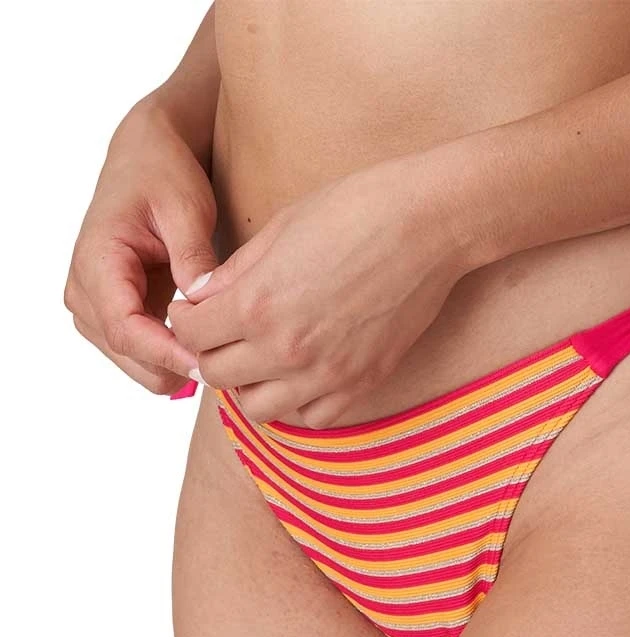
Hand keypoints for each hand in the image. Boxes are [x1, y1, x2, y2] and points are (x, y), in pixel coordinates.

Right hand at [63, 94, 217, 395]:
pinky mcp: (113, 314)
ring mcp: (95, 307)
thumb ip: (192, 256)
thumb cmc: (163, 176)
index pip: (125, 329)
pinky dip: (173, 359)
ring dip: (176, 366)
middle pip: (129, 355)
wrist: (145, 161)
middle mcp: (85, 290)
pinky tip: (207, 349)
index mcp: (97, 262)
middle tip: (230, 365)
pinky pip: (142, 355)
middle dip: (176, 366)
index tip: (209, 364)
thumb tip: (201, 302)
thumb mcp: (185, 208)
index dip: (167, 354)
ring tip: (222, 353)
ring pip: (135, 363)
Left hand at [166, 153, 473, 427]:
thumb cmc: (356, 210)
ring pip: (258, 409)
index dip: (186, 320)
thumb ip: (234, 273)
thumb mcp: (280, 229)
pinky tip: (301, 377)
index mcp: (256, 303)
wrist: (429, 224)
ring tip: (260, 360)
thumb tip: (200, 297)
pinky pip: (314, 418)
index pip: (190, 334)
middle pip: (216, 377)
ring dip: (250, 387)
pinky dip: (298, 404)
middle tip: (223, 335)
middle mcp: (285, 348)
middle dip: (211, 354)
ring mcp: (327, 373)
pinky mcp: (362, 382)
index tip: (197, 310)